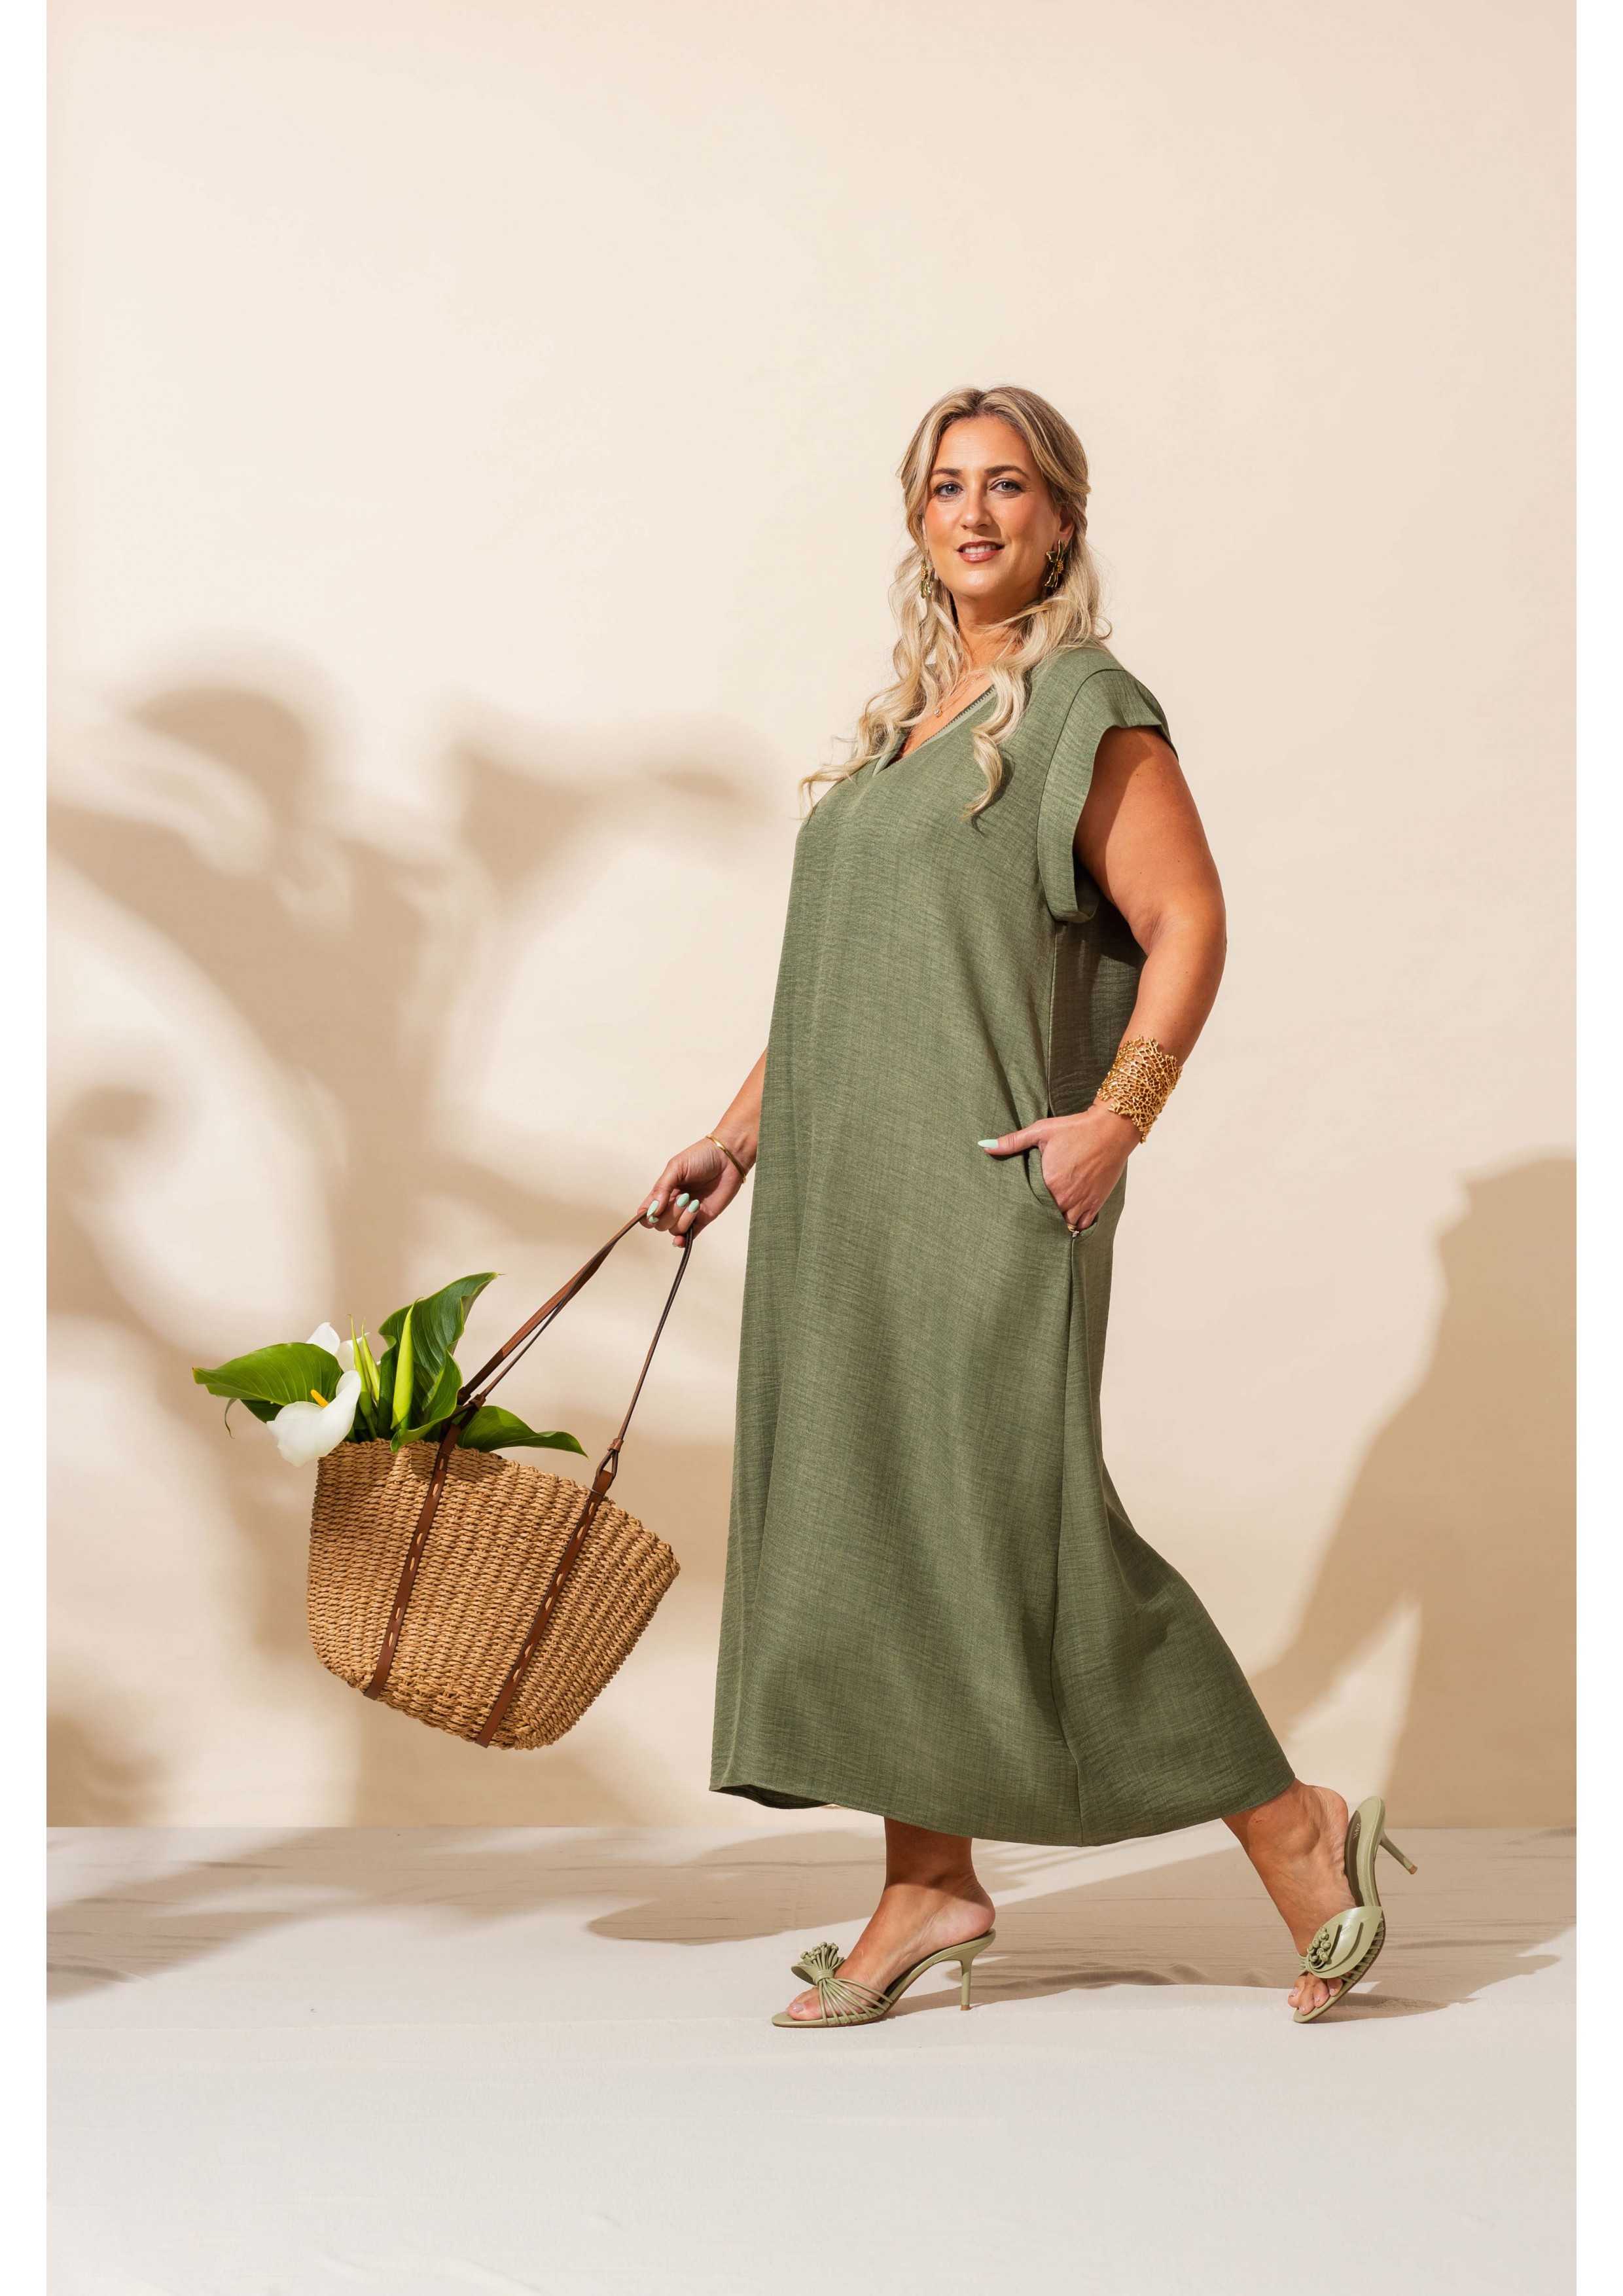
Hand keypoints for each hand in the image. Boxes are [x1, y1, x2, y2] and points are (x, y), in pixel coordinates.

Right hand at [641, 1135, 748, 1243]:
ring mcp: (688, 1213)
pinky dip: (683, 1241)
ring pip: (674, 1229)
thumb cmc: (702, 1156)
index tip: (655, 1211)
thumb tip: (653, 1211)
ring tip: (695, 1203)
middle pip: (660, 1223)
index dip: (646, 1215)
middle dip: (670, 1214)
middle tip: (685, 1197)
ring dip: (683, 1219)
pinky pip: (689, 1236)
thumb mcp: (676, 1167)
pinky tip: (682, 1239)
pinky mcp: (703, 1219)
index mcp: (664, 1191)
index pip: (646, 1211)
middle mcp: (673, 1204)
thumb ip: (662, 1188)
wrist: (729, 1157)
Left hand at [978, 1104, 1137, 1229]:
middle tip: (1031, 1213)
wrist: (1111, 1129)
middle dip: (1038, 1215)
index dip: (1023, 1205)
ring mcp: (1082, 1202)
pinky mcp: (1096, 1202)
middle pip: (1045, 1217)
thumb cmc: (1075, 1128)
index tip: (1019, 1204)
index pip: (1029, 1204)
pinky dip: (1075, 1223)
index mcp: (1048, 1182)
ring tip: (1048, 1215)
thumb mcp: (1041, 1131)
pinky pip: (1082, 1225)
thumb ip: (1013, 1142)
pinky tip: (1068, 1217)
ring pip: (1063, 1224)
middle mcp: (1065, 1196)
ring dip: (1056, 1221)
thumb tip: (985, 1145)